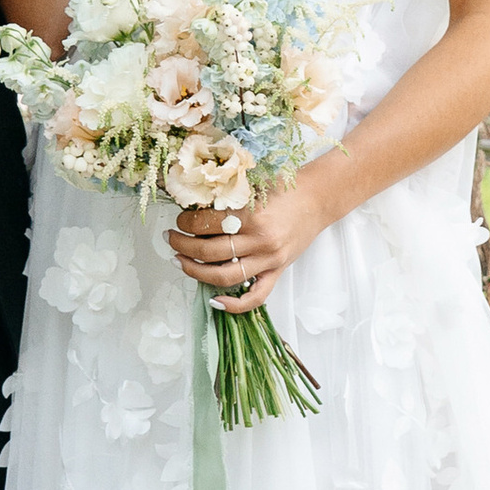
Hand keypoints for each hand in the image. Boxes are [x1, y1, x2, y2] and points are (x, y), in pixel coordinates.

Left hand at [168, 165, 341, 317]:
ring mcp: (269, 259)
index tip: (179, 220)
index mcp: (250, 214)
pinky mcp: (278, 271)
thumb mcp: (252, 185)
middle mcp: (259, 240)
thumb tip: (192, 208)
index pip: (206, 224)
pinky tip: (215, 301)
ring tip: (180, 261)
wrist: (317, 198)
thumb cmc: (284, 187)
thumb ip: (226, 196)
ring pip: (224, 276)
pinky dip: (234, 304)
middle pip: (209, 252)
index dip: (185, 223)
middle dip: (182, 246)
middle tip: (172, 239)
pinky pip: (256, 296)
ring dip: (195, 271)